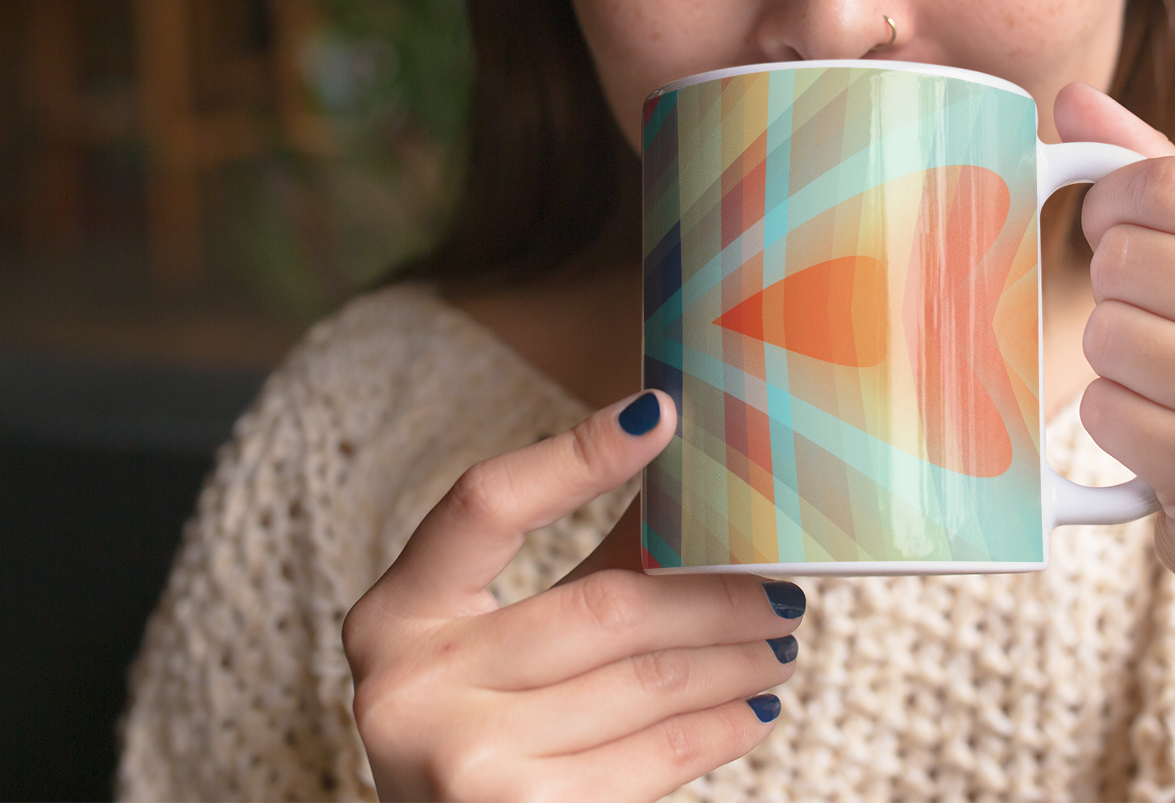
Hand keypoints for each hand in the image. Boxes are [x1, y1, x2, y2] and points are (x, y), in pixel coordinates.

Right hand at [342, 391, 803, 802]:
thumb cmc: (476, 728)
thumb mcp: (486, 644)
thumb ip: (579, 566)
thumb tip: (689, 484)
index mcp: (396, 614)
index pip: (487, 503)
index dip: (575, 454)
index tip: (663, 413)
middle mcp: (413, 686)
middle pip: (605, 606)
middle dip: (713, 593)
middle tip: (777, 584)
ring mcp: (466, 762)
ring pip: (647, 681)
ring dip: (734, 657)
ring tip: (778, 641)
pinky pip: (656, 757)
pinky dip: (719, 727)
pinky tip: (753, 708)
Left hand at [1055, 84, 1174, 802]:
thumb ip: (1168, 176)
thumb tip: (1076, 101)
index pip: (1171, 180)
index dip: (1116, 203)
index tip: (1119, 230)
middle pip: (1130, 257)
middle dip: (1116, 290)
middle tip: (1158, 326)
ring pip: (1109, 332)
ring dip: (1114, 359)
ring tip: (1169, 384)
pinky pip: (1105, 408)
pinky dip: (1114, 420)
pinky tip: (1163, 434)